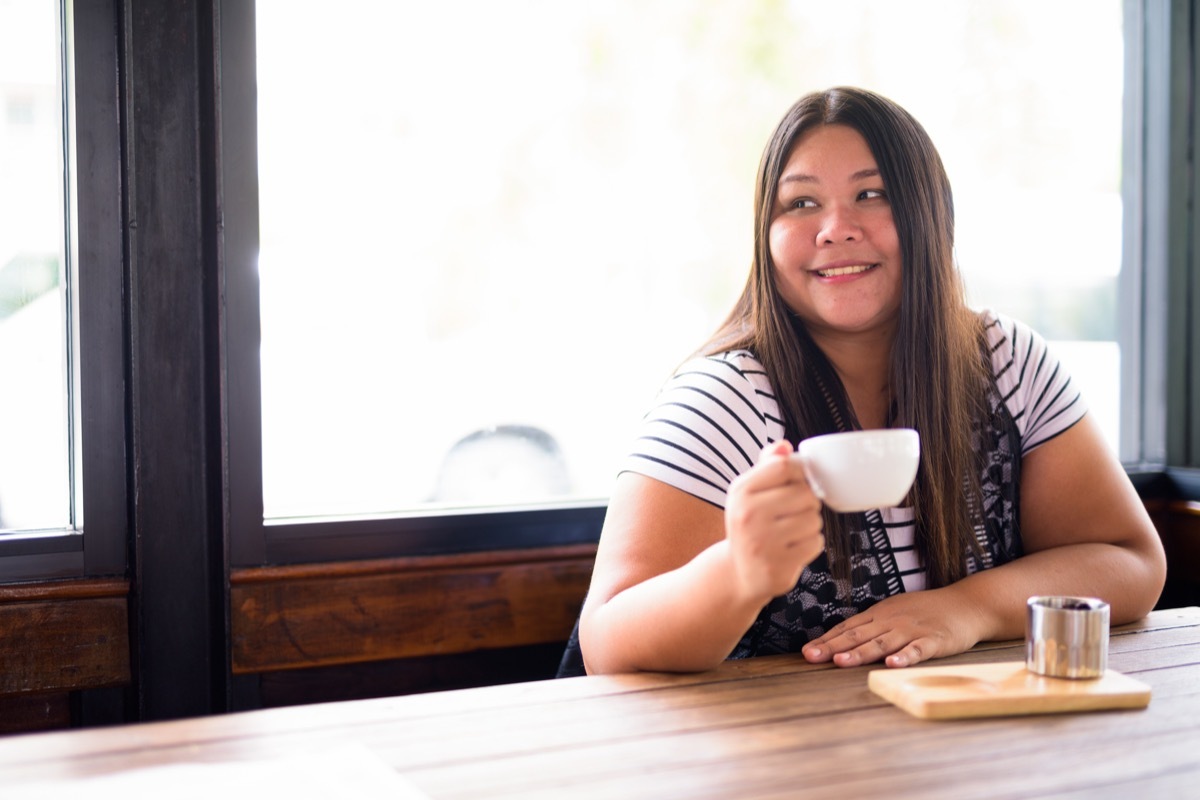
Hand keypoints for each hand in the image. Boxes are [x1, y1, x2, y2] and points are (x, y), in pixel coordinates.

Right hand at [724, 441, 824, 604]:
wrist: (738, 572)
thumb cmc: (750, 524)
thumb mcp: (749, 492)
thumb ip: (767, 466)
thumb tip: (784, 446)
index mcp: (741, 491)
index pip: (784, 467)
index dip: (799, 473)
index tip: (796, 483)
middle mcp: (748, 515)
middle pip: (805, 493)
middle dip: (808, 502)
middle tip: (794, 512)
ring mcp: (763, 543)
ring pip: (814, 519)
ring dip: (810, 524)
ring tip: (793, 530)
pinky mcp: (778, 566)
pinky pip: (815, 543)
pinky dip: (811, 544)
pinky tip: (794, 547)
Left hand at [800, 588, 987, 667]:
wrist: (965, 604)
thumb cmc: (926, 611)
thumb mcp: (894, 613)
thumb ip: (871, 626)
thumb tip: (842, 638)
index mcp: (880, 615)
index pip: (848, 628)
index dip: (827, 640)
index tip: (806, 651)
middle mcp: (891, 621)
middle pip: (858, 636)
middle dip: (832, 647)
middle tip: (811, 657)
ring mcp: (912, 630)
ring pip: (882, 643)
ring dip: (861, 653)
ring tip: (841, 662)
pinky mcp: (934, 640)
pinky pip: (918, 650)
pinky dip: (905, 657)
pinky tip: (892, 664)